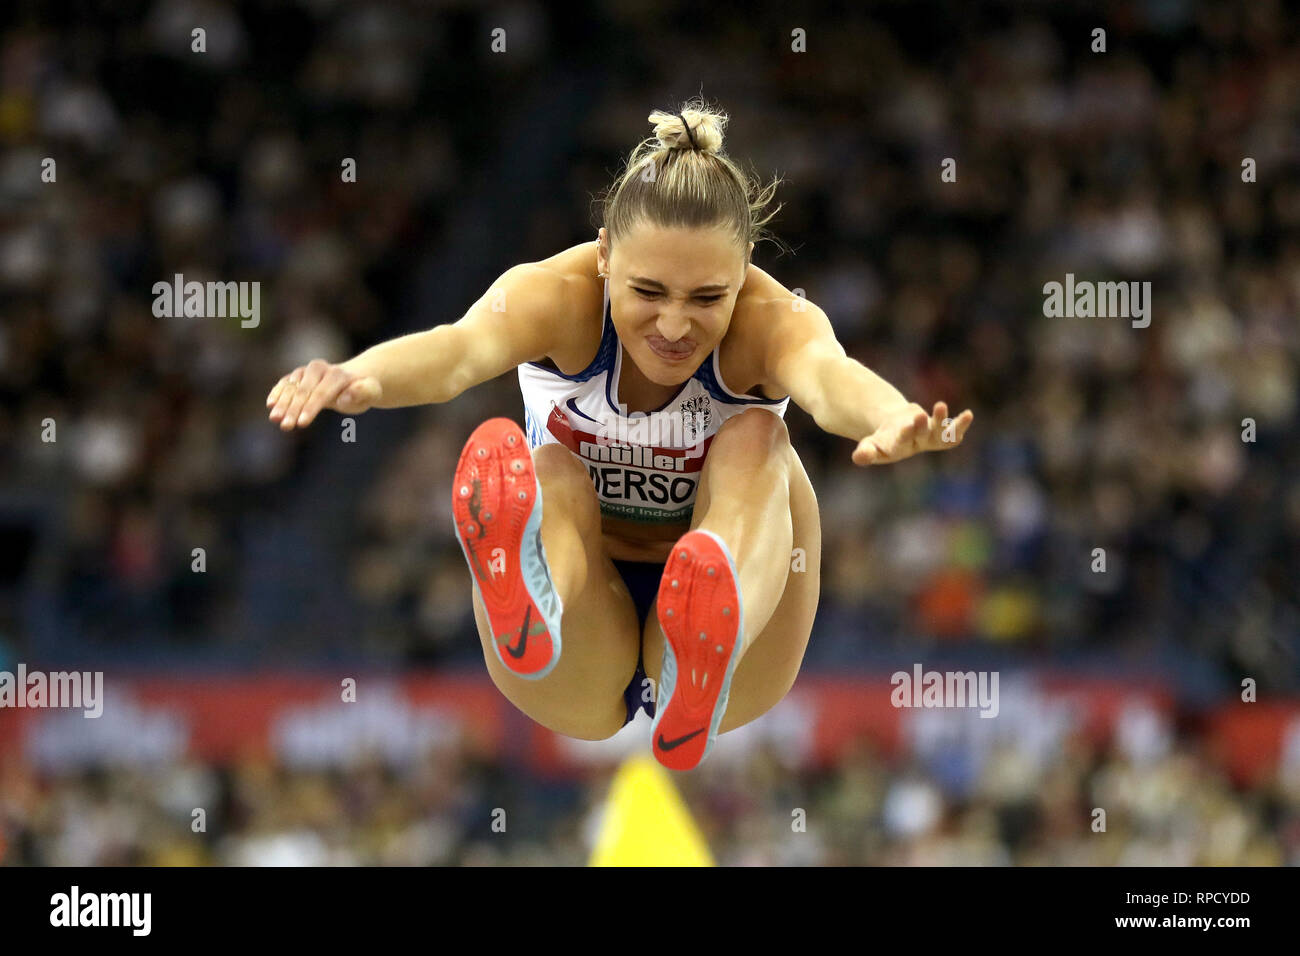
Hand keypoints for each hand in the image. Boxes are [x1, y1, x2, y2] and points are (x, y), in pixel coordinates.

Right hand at [266, 359, 382, 430]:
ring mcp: (305, 371)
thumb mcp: (371, 392)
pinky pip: (284, 384)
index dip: (311, 408)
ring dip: (282, 403)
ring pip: (291, 387)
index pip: (321, 393)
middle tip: (286, 426)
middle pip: (304, 391)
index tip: (302, 424)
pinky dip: (277, 393)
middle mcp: (319, 368)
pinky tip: (270, 404)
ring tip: (275, 419)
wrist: (352, 378)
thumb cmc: (362, 390)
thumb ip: (363, 392)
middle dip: (294, 409)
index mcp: (337, 374)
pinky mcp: (296, 376)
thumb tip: (346, 396)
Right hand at [852, 401, 972, 465]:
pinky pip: (953, 433)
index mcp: (896, 449)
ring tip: (940, 405)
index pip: (900, 443)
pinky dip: (961, 425)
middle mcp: (915, 445)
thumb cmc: (882, 440)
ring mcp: (930, 439)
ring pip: (939, 433)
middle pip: (920, 436)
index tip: (907, 426)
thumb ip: (865, 452)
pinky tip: (968, 415)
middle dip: (920, 427)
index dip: (905, 435)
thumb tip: (859, 457)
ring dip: (941, 421)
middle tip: (918, 415)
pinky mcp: (940, 432)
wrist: (899, 432)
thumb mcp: (870, 445)